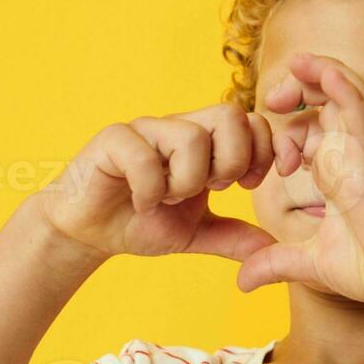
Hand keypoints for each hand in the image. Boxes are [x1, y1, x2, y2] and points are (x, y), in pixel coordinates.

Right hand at [33, 103, 276, 263]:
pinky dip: (150, 189)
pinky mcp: (113, 140)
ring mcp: (147, 130)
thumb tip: (274, 248)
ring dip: (188, 180)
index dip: (265, 150)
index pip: (252, 122)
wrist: (90, 232)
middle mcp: (180, 128)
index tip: (251, 185)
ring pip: (191, 137)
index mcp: (207, 143)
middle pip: (231, 115)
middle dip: (232, 161)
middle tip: (211, 190)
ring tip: (168, 199)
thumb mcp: (198, 234)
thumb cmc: (143, 223)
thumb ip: (235, 238)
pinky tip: (142, 203)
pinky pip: (144, 156)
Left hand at [236, 51, 363, 308]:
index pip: (311, 128)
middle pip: (328, 100)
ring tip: (296, 62)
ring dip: (322, 72)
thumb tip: (241, 282)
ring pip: (347, 95)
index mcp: (338, 173)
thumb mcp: (311, 265)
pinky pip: (362, 115)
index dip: (284, 129)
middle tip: (274, 98)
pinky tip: (324, 72)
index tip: (270, 162)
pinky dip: (344, 89)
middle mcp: (352, 158)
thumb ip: (276, 264)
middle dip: (299, 87)